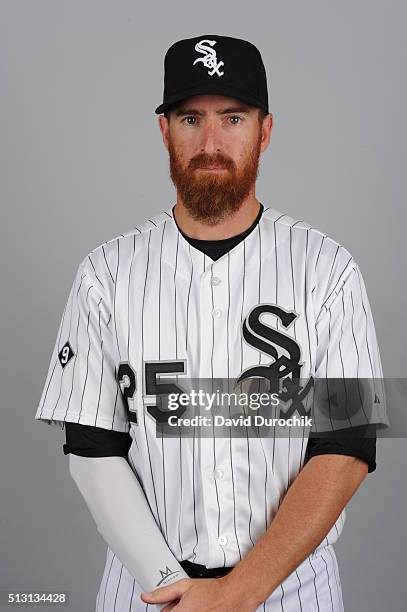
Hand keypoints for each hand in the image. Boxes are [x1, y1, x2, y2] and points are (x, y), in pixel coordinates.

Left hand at [140, 576, 257, 610]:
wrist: (234, 595)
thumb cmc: (212, 590)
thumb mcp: (184, 586)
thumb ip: (163, 593)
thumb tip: (145, 597)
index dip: (167, 610)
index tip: (172, 606)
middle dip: (176, 611)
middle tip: (187, 606)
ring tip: (195, 608)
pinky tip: (201, 610)